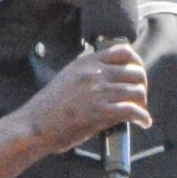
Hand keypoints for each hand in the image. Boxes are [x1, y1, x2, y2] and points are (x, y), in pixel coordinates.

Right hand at [13, 43, 150, 155]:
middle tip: (139, 98)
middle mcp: (94, 73)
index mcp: (86, 62)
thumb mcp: (66, 78)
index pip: (123, 51)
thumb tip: (108, 79)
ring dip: (143, 103)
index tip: (136, 76)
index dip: (136, 63)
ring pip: (137, 91)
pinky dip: (143, 117)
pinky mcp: (101, 112)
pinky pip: (133, 110)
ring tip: (140, 112)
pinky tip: (143, 122)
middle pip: (136, 72)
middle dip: (141, 86)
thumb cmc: (47, 108)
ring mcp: (98, 92)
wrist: (33, 126)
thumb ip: (86, 74)